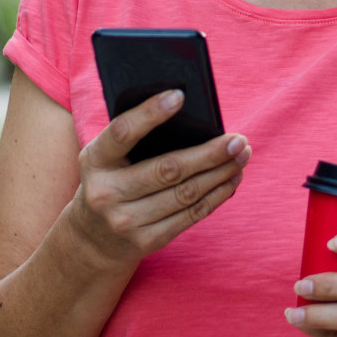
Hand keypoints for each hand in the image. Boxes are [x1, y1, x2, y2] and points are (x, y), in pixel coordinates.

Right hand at [67, 90, 250, 266]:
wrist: (94, 240)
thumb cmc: (110, 181)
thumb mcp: (107, 159)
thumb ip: (135, 139)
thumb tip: (192, 118)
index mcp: (95, 161)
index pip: (123, 132)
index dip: (150, 113)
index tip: (179, 95)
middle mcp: (106, 193)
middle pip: (169, 169)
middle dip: (210, 153)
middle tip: (238, 139)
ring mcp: (126, 221)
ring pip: (186, 193)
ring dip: (221, 173)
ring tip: (242, 156)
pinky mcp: (147, 241)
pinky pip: (191, 215)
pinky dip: (217, 195)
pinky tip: (232, 179)